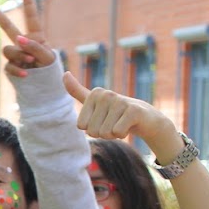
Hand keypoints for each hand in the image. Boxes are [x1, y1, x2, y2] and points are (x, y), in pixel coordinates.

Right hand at [0, 0, 54, 76]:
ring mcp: (14, 54)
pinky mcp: (9, 66)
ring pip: (8, 49)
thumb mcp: (47, 57)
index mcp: (35, 36)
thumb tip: (19, 40)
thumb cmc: (48, 68)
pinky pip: (8, 65)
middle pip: (7, 27)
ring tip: (30, 62)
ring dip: (19, 55)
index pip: (31, 18)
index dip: (28, 4)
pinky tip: (26, 74)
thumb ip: (35, 46)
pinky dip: (17, 70)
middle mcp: (22, 42)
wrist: (43, 85)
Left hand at [63, 72, 179, 155]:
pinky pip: (117, 133)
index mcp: (95, 93)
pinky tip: (129, 126)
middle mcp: (106, 94)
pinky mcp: (133, 110)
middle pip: (92, 131)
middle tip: (114, 123)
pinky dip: (123, 134)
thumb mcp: (94, 102)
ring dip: (113, 134)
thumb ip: (77, 91)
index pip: (82, 125)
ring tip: (121, 123)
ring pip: (105, 133)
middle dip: (103, 133)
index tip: (103, 119)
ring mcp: (120, 101)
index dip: (92, 128)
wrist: (144, 118)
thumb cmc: (115, 113)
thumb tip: (65, 74)